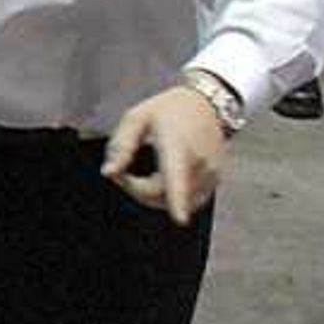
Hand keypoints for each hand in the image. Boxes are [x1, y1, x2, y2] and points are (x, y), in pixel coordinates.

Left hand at [102, 83, 226, 224]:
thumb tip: (108, 172)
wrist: (207, 104)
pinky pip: (190, 200)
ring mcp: (210, 173)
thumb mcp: (136, 118)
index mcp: (178, 145)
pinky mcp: (215, 180)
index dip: (177, 200)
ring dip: (153, 196)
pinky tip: (160, 180)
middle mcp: (199, 163)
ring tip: (141, 175)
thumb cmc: (169, 109)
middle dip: (137, 190)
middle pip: (165, 196)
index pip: (177, 177)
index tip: (180, 219)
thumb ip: (121, 146)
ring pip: (177, 202)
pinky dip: (171, 197)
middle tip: (121, 172)